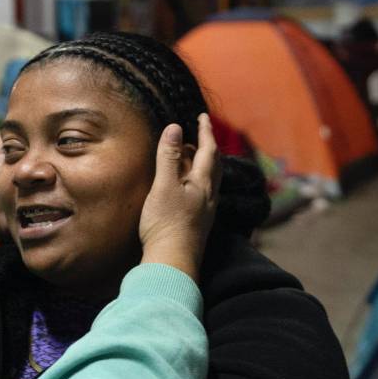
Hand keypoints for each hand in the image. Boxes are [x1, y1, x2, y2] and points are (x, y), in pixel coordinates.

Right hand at [138, 114, 221, 280]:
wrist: (172, 261)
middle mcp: (209, 196)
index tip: (203, 116)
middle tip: (200, 135)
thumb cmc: (167, 223)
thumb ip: (168, 157)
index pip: (208, 150)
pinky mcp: (197, 223)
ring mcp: (204, 211)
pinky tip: (188, 188)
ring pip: (209, 181)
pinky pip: (202, 194)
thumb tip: (174, 127)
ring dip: (203, 165)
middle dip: (208, 148)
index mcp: (203, 183)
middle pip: (214, 166)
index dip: (205, 131)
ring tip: (192, 158)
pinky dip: (196, 181)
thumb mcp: (164, 186)